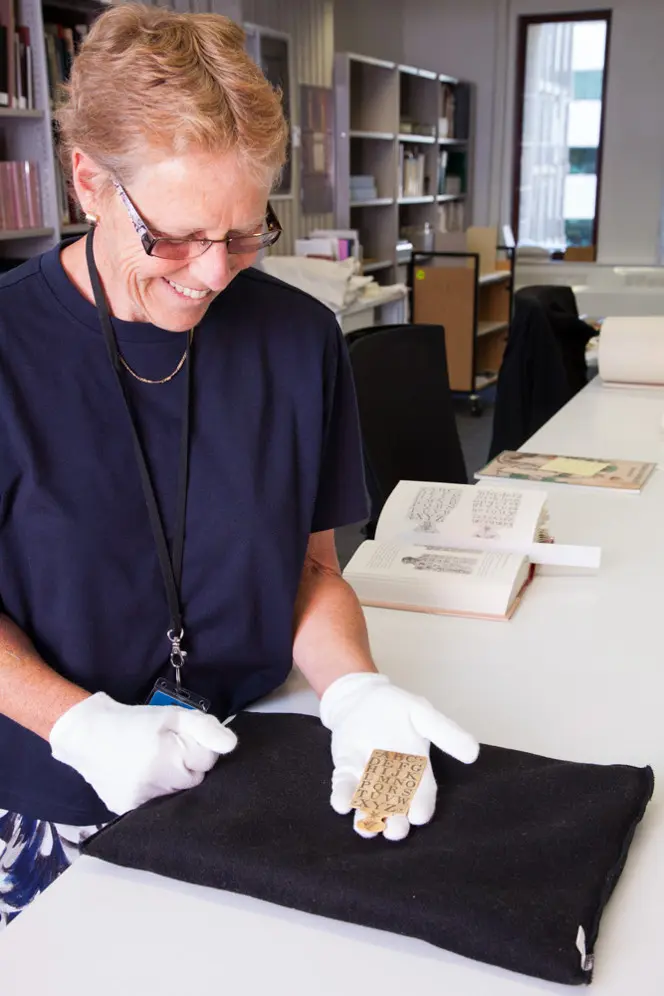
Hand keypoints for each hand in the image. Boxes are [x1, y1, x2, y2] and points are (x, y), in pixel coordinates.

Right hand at [49, 692, 236, 815]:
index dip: (197, 746)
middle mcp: (157, 785)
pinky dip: (155, 793)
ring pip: (176, 795)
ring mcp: (141, 802)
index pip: (207, 760)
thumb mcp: (172, 715)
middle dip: (186, 765)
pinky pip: (155, 806)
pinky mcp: (127, 810)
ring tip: (152, 763)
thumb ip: (205, 728)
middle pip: (194, 781)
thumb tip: (231, 746)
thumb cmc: (134, 721)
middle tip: (165, 750)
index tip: (179, 738)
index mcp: (170, 758)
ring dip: (172, 781)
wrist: (87, 733)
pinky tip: (141, 777)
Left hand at [320, 673, 478, 840]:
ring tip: (364, 827)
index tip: (418, 816)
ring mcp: (367, 776)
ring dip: (366, 816)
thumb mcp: (422, 713)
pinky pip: (344, 786)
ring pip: (369, 802)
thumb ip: (445, 731)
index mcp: (415, 767)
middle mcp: (392, 778)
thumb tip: (474, 752)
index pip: (422, 792)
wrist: (360, 696)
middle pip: (396, 805)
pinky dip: (343, 796)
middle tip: (394, 832)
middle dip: (395, 821)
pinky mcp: (345, 770)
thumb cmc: (394, 706)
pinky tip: (341, 804)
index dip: (421, 805)